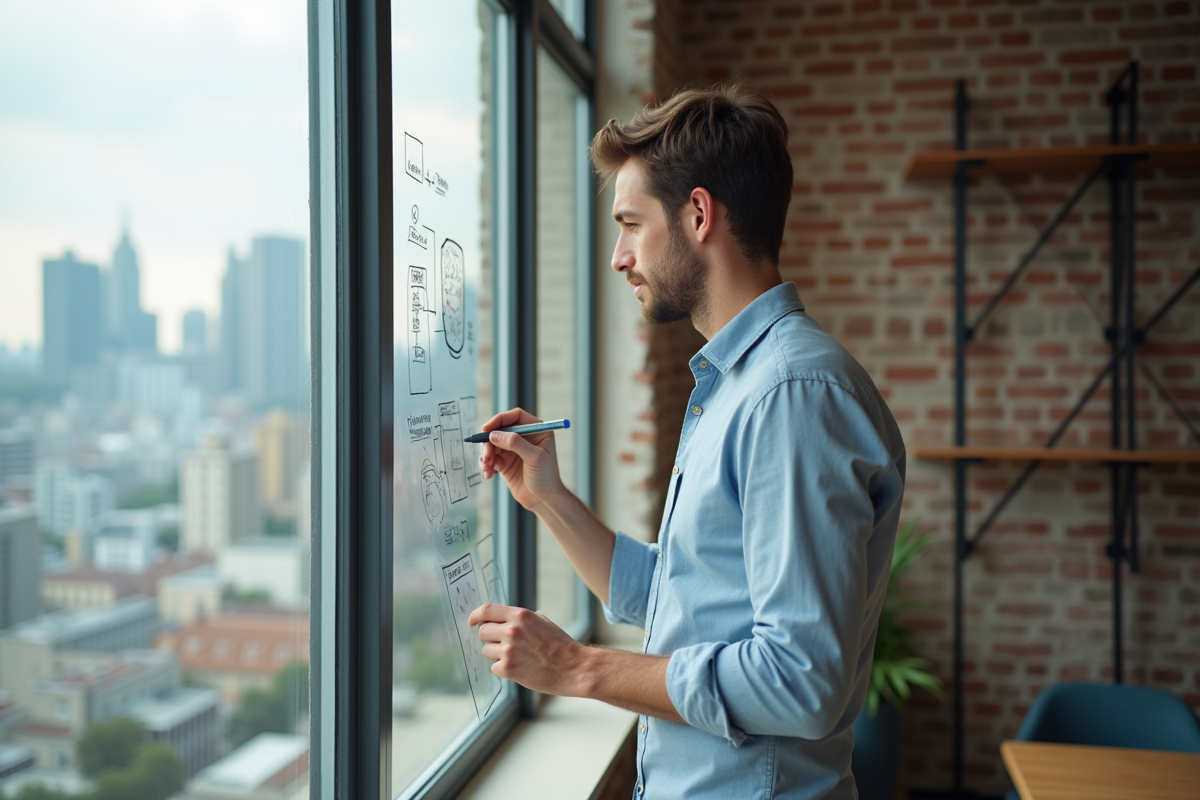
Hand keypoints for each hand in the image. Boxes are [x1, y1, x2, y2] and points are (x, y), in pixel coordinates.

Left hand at [469, 603, 583, 695]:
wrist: (573, 667)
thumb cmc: (561, 646)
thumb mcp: (543, 622)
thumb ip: (523, 620)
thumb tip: (504, 619)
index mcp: (520, 615)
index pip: (487, 610)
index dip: (476, 616)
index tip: (472, 621)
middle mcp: (512, 630)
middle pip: (483, 632)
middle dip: (490, 639)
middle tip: (503, 645)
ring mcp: (508, 650)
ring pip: (487, 651)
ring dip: (497, 655)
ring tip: (517, 658)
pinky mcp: (508, 669)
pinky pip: (494, 668)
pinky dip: (503, 670)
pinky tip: (520, 669)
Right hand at [478, 407, 563, 510]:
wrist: (543, 500)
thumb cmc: (546, 477)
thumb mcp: (534, 457)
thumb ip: (515, 443)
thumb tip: (494, 434)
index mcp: (536, 430)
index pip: (515, 417)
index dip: (500, 419)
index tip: (487, 429)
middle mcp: (524, 437)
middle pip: (500, 430)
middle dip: (489, 442)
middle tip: (487, 455)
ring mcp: (513, 450)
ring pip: (492, 444)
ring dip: (486, 454)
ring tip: (487, 467)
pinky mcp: (505, 462)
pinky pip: (490, 458)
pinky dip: (486, 464)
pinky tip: (488, 474)